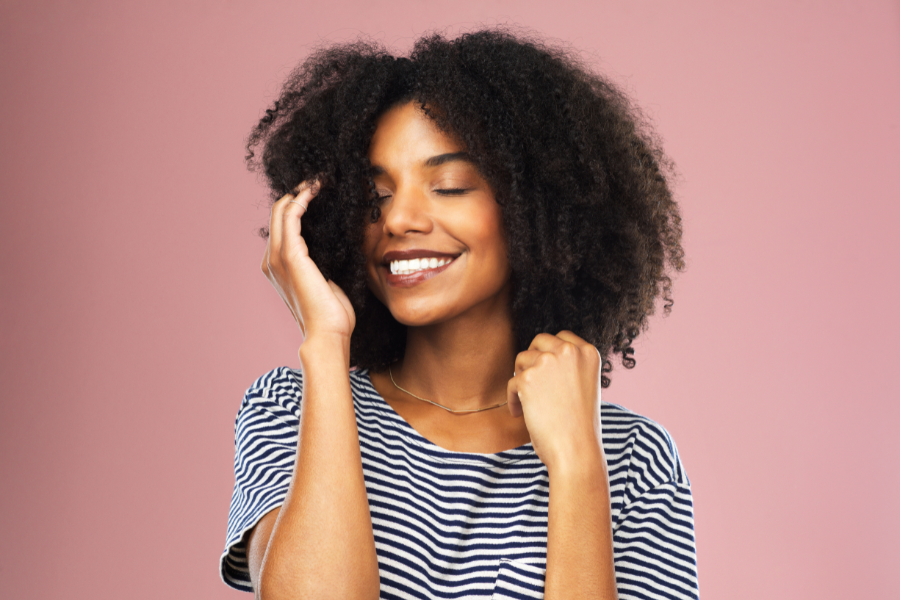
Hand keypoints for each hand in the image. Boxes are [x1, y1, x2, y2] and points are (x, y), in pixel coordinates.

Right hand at [261, 179, 355, 343]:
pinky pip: (291, 216)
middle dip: (297, 192)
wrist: (328, 334)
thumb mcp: (325, 282)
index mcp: (277, 267)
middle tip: (319, 179)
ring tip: (319, 179)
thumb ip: (322, 264)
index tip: (318, 191)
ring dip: (300, 191)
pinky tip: (315, 189)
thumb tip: (335, 248)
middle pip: (277, 213)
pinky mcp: (291, 256)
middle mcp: (271, 260)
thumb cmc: (331, 315)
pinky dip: (302, 199)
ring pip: (282, 210)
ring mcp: (278, 258)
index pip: (282, 225)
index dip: (297, 204)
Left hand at [507, 330, 603, 471]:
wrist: (576, 449)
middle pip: (539, 341)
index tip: (545, 367)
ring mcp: (548, 362)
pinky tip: (520, 413)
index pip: (563, 337)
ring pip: (522, 359)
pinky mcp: (528, 377)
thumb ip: (569, 367)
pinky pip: (512, 382)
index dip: (550, 351)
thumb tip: (542, 357)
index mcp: (589, 352)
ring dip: (521, 379)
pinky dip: (513, 398)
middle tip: (531, 381)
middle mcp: (569, 352)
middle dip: (532, 359)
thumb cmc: (580, 425)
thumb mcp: (585, 385)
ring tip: (528, 402)